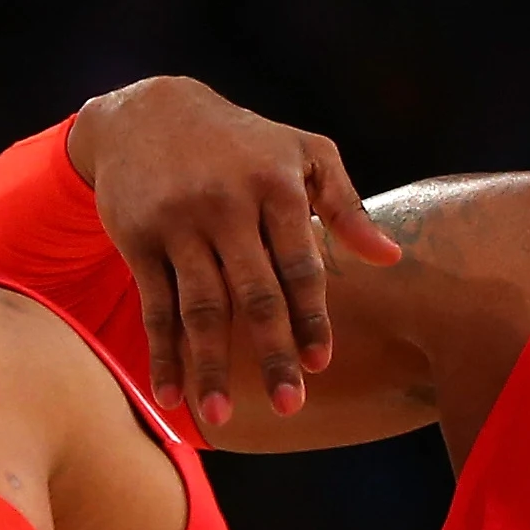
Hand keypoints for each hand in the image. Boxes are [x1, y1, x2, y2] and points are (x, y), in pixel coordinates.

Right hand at [68, 75, 398, 429]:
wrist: (148, 112)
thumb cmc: (243, 142)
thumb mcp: (303, 153)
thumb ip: (345, 207)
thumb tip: (391, 258)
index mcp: (275, 185)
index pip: (299, 264)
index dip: (311, 317)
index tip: (319, 364)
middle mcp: (225, 205)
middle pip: (253, 292)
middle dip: (271, 352)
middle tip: (288, 406)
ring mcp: (179, 223)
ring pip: (199, 307)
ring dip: (210, 366)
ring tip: (222, 418)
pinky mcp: (138, 239)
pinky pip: (155, 306)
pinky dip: (162, 354)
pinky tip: (172, 396)